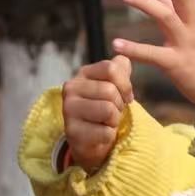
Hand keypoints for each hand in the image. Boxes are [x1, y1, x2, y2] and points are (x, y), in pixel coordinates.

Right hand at [61, 56, 134, 171]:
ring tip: (105, 122)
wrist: (91, 139)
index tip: (126, 96)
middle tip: (112, 112)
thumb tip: (124, 56)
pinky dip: (108, 136)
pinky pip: (105, 132)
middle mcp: (71, 88)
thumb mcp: (114, 85)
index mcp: (83, 73)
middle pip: (110, 91)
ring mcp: (68, 110)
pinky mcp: (72, 131)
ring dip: (114, 121)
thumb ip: (120, 69)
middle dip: (119, 105)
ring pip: (108, 110)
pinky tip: (99, 134)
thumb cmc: (105, 109)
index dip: (125, 84)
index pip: (111, 68)